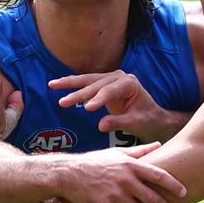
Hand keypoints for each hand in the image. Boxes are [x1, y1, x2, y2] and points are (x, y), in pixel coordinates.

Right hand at [48, 71, 170, 141]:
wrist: (152, 116)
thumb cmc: (146, 119)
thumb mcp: (135, 123)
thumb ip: (119, 122)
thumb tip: (100, 125)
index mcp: (129, 84)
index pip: (109, 91)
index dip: (97, 100)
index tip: (86, 109)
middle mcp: (119, 77)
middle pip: (95, 84)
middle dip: (78, 93)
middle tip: (63, 102)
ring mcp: (111, 78)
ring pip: (87, 80)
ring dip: (69, 83)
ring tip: (52, 85)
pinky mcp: (104, 83)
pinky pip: (86, 83)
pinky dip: (72, 84)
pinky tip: (57, 84)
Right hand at [50, 143, 186, 202]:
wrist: (68, 173)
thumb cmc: (95, 162)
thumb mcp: (117, 153)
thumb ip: (139, 151)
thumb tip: (158, 144)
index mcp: (131, 165)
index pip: (158, 175)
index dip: (173, 185)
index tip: (184, 192)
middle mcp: (125, 180)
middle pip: (153, 198)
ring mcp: (114, 194)